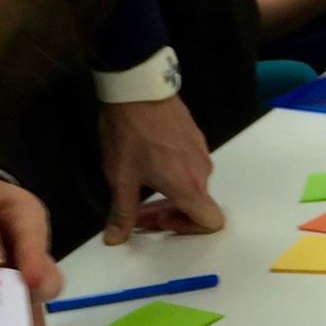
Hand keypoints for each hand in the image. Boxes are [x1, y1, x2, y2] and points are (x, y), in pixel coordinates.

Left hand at [99, 96, 225, 243]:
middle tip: (143, 208)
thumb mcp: (120, 177)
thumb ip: (122, 213)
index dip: (189, 228)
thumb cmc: (129, 134)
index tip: (163, 218)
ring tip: (145, 184)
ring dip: (174, 192)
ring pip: (195, 185)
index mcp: (189, 187)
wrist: (137, 85)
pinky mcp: (196, 136)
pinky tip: (152, 160)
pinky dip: (177, 173)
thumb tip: (114, 240)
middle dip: (172, 212)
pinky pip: (192, 165)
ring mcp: (201, 151)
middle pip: (198, 205)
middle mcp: (203, 172)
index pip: (211, 222)